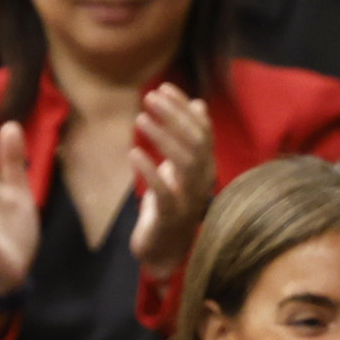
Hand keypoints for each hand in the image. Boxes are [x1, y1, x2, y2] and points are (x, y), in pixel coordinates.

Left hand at [127, 85, 219, 284]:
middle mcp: (202, 181)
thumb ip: (188, 138)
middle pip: (195, 142)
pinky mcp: (169, 216)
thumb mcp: (179, 168)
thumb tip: (198, 104)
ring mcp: (188, 200)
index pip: (202, 130)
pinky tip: (134, 153)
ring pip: (184, 162)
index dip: (184, 107)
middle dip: (173, 116)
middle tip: (150, 97)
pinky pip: (163, 190)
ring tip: (141, 118)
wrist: (165, 251)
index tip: (164, 87)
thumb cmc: (170, 204)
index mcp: (206, 167)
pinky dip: (149, 169)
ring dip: (163, 137)